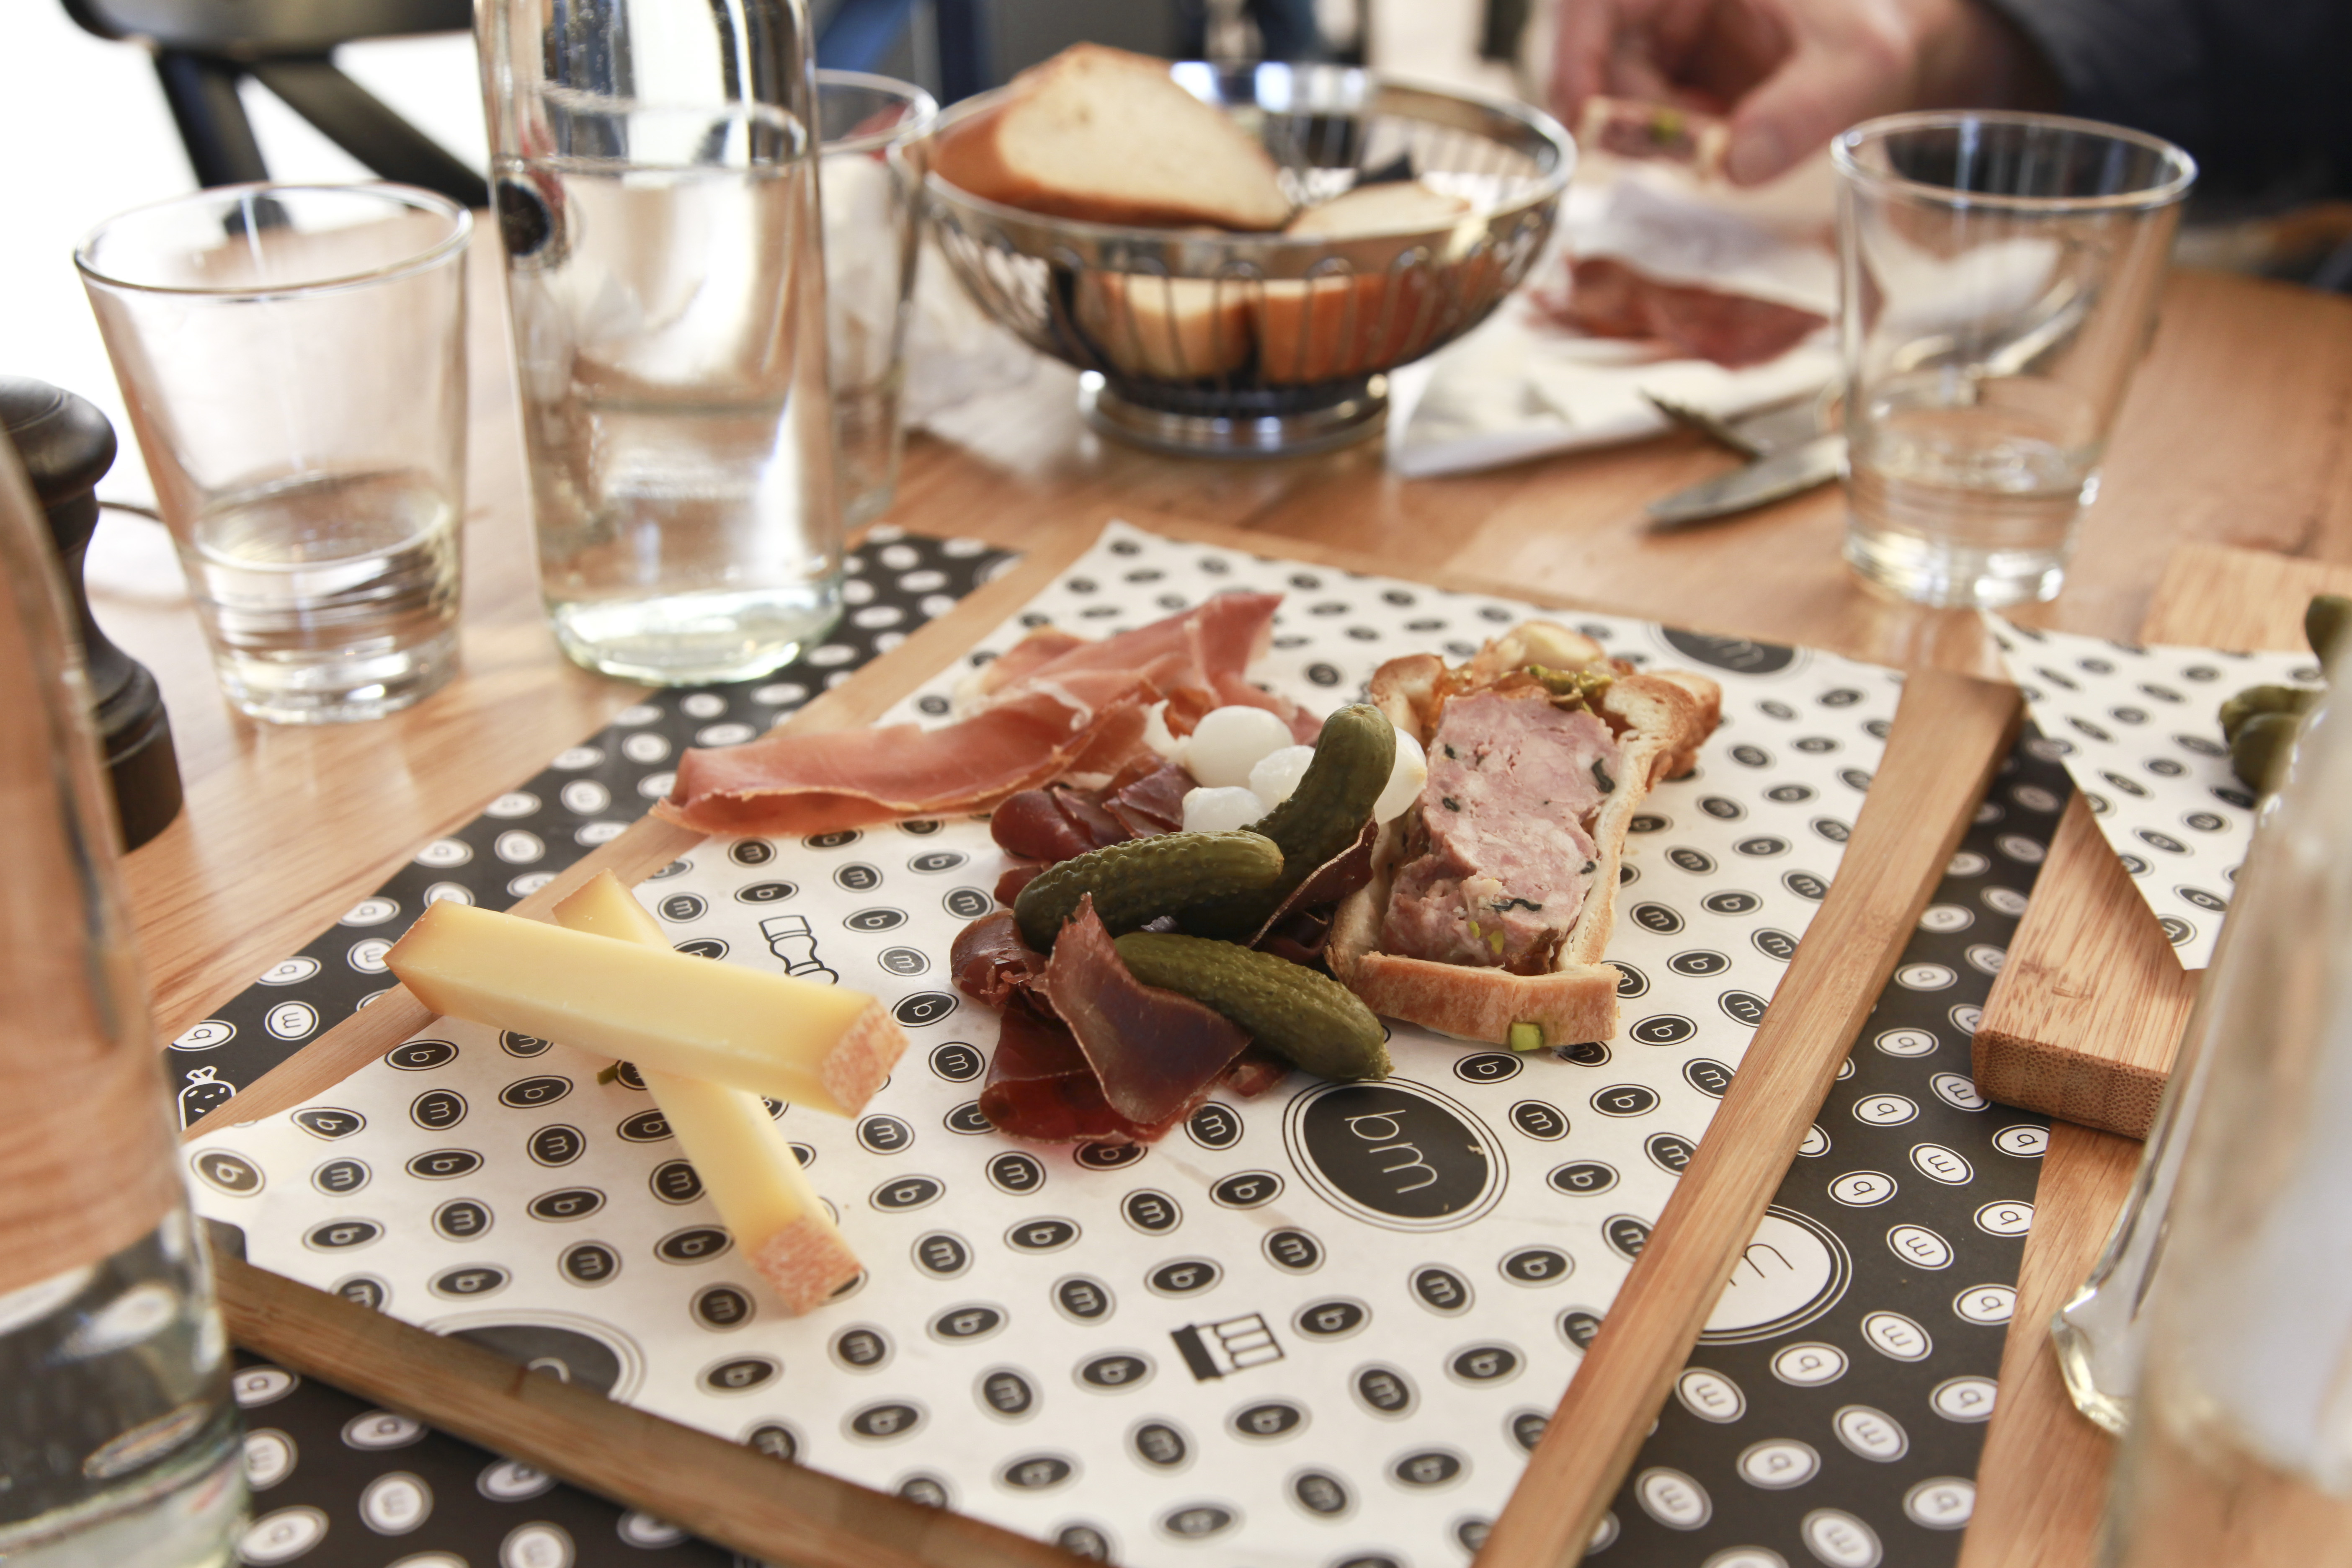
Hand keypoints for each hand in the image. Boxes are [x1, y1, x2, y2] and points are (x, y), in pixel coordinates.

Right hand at [1549, 0, 2055, 184]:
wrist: (1901, 47)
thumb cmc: (1885, 27)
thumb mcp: (1862, 59)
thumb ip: (1808, 105)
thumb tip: (1738, 165)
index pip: (1592, 1)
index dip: (1572, 53)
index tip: (1582, 115)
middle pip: (1602, 57)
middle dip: (1633, 116)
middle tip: (1692, 155)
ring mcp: (1670, 34)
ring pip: (1619, 95)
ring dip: (1661, 138)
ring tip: (1729, 143)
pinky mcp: (1677, 75)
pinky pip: (1648, 119)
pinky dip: (1679, 146)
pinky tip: (1728, 144)